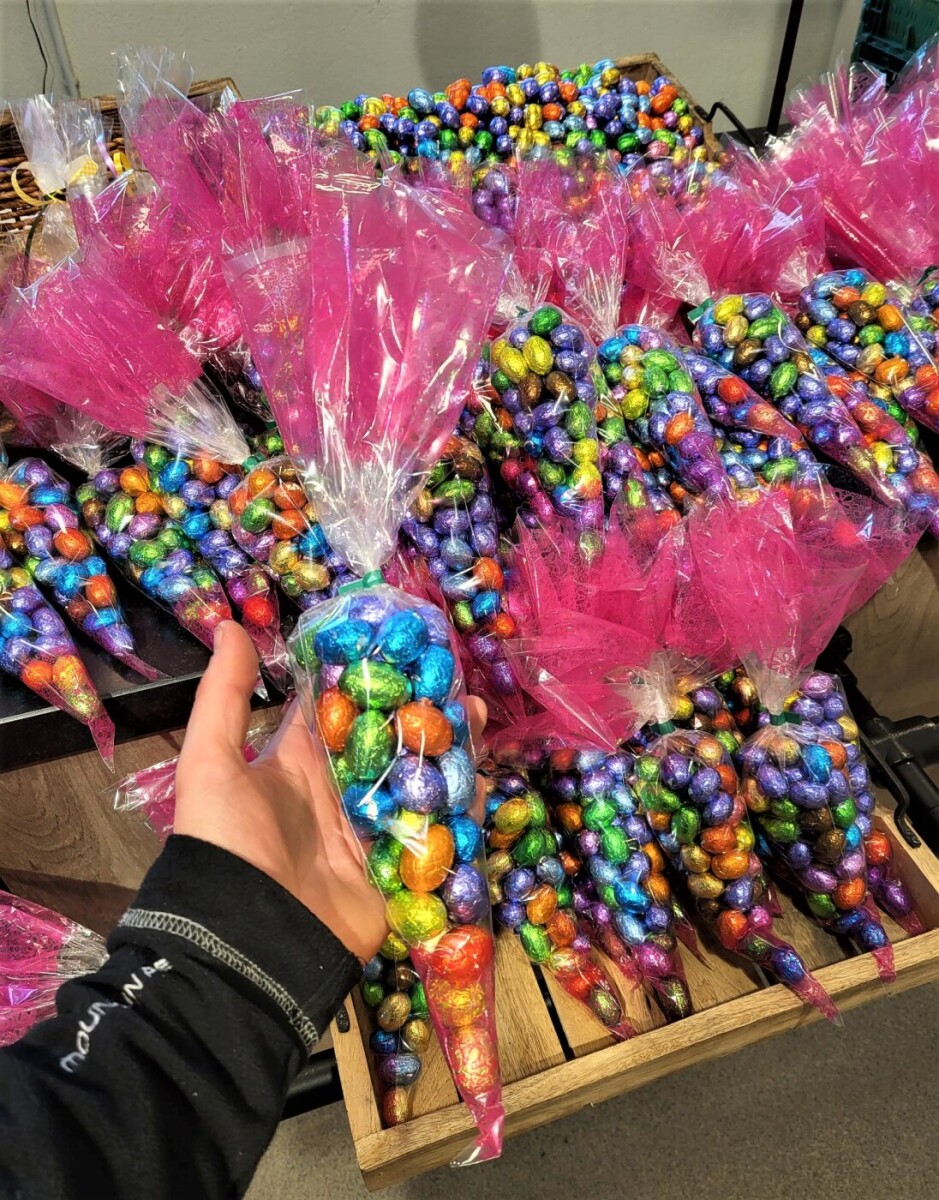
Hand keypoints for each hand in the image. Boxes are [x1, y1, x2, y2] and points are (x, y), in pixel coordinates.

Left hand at [175, 620, 485, 963]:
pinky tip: (481, 781)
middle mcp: (337, 794)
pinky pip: (433, 833)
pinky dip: (458, 810)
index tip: (409, 649)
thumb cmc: (229, 844)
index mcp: (298, 766)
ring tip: (480, 722)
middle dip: (424, 715)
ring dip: (448, 754)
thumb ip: (225, 697)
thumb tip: (231, 625)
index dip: (372, 681)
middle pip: (389, 745)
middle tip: (460, 686)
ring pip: (417, 783)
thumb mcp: (212, 763)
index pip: (341, 712)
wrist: (250, 940)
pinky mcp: (396, 870)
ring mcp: (369, 832)